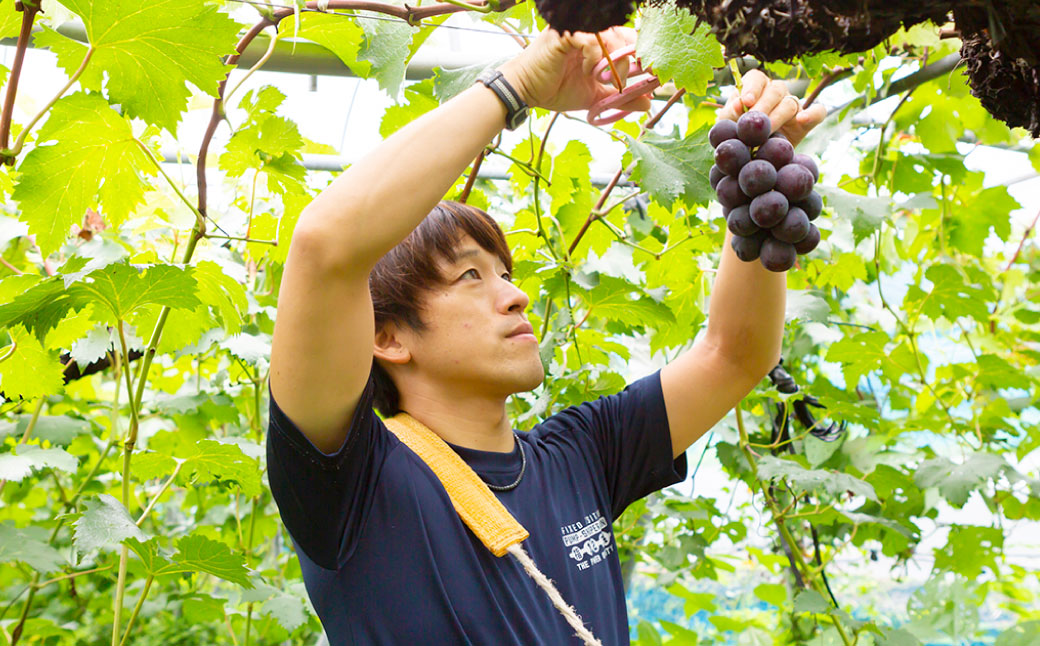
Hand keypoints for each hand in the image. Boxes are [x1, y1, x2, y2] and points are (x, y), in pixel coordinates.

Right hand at [500, 27, 652, 113]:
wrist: (526, 92)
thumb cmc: (555, 90)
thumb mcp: (594, 97)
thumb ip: (619, 97)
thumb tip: (647, 104)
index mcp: (597, 41)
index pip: (627, 37)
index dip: (640, 52)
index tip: (648, 73)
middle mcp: (588, 31)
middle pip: (623, 33)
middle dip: (631, 58)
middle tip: (626, 80)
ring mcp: (576, 31)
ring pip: (609, 36)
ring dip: (613, 60)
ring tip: (605, 78)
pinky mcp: (564, 35)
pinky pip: (590, 40)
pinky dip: (594, 58)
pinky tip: (587, 72)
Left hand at [717, 70, 825, 147]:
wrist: (751, 159)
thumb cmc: (736, 135)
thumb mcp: (727, 125)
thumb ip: (730, 114)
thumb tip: (738, 104)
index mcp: (755, 88)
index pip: (756, 78)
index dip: (752, 88)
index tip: (746, 102)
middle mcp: (775, 93)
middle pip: (775, 90)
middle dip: (763, 106)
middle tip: (754, 121)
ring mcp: (792, 106)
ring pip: (790, 103)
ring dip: (778, 116)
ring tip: (766, 133)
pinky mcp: (805, 122)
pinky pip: (818, 112)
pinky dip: (813, 114)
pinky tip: (802, 120)